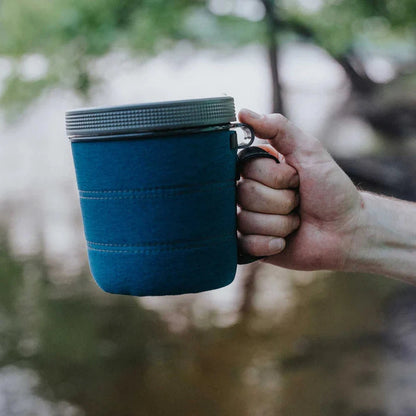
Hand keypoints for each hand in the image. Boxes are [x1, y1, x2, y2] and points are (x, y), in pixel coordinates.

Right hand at [237, 109, 362, 270]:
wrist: (347, 231)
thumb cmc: (331, 189)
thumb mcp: (309, 151)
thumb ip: (278, 128)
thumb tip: (242, 112)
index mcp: (258, 171)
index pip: (246, 170)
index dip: (276, 178)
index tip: (296, 179)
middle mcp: (249, 193)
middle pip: (245, 195)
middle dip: (282, 201)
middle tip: (299, 201)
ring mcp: (249, 220)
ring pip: (246, 220)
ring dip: (281, 223)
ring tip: (296, 221)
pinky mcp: (252, 244)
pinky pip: (246, 244)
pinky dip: (271, 243)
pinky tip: (285, 241)